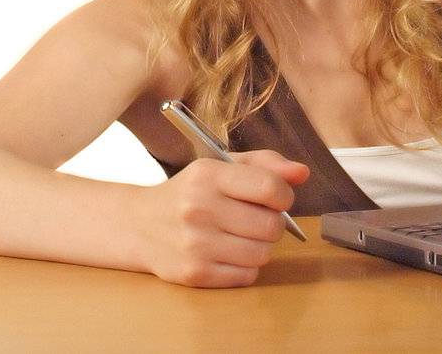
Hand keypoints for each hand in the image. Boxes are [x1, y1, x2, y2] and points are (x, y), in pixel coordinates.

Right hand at [131, 149, 310, 287]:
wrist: (138, 225)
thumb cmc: (189, 193)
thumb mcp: (221, 167)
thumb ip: (265, 164)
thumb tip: (302, 173)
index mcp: (208, 175)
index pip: (270, 187)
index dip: (284, 196)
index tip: (276, 198)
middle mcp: (199, 208)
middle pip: (271, 226)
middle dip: (271, 223)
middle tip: (253, 219)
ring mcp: (195, 244)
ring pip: (262, 254)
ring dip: (258, 247)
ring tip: (239, 236)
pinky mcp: (194, 273)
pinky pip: (246, 276)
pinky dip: (244, 267)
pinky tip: (226, 253)